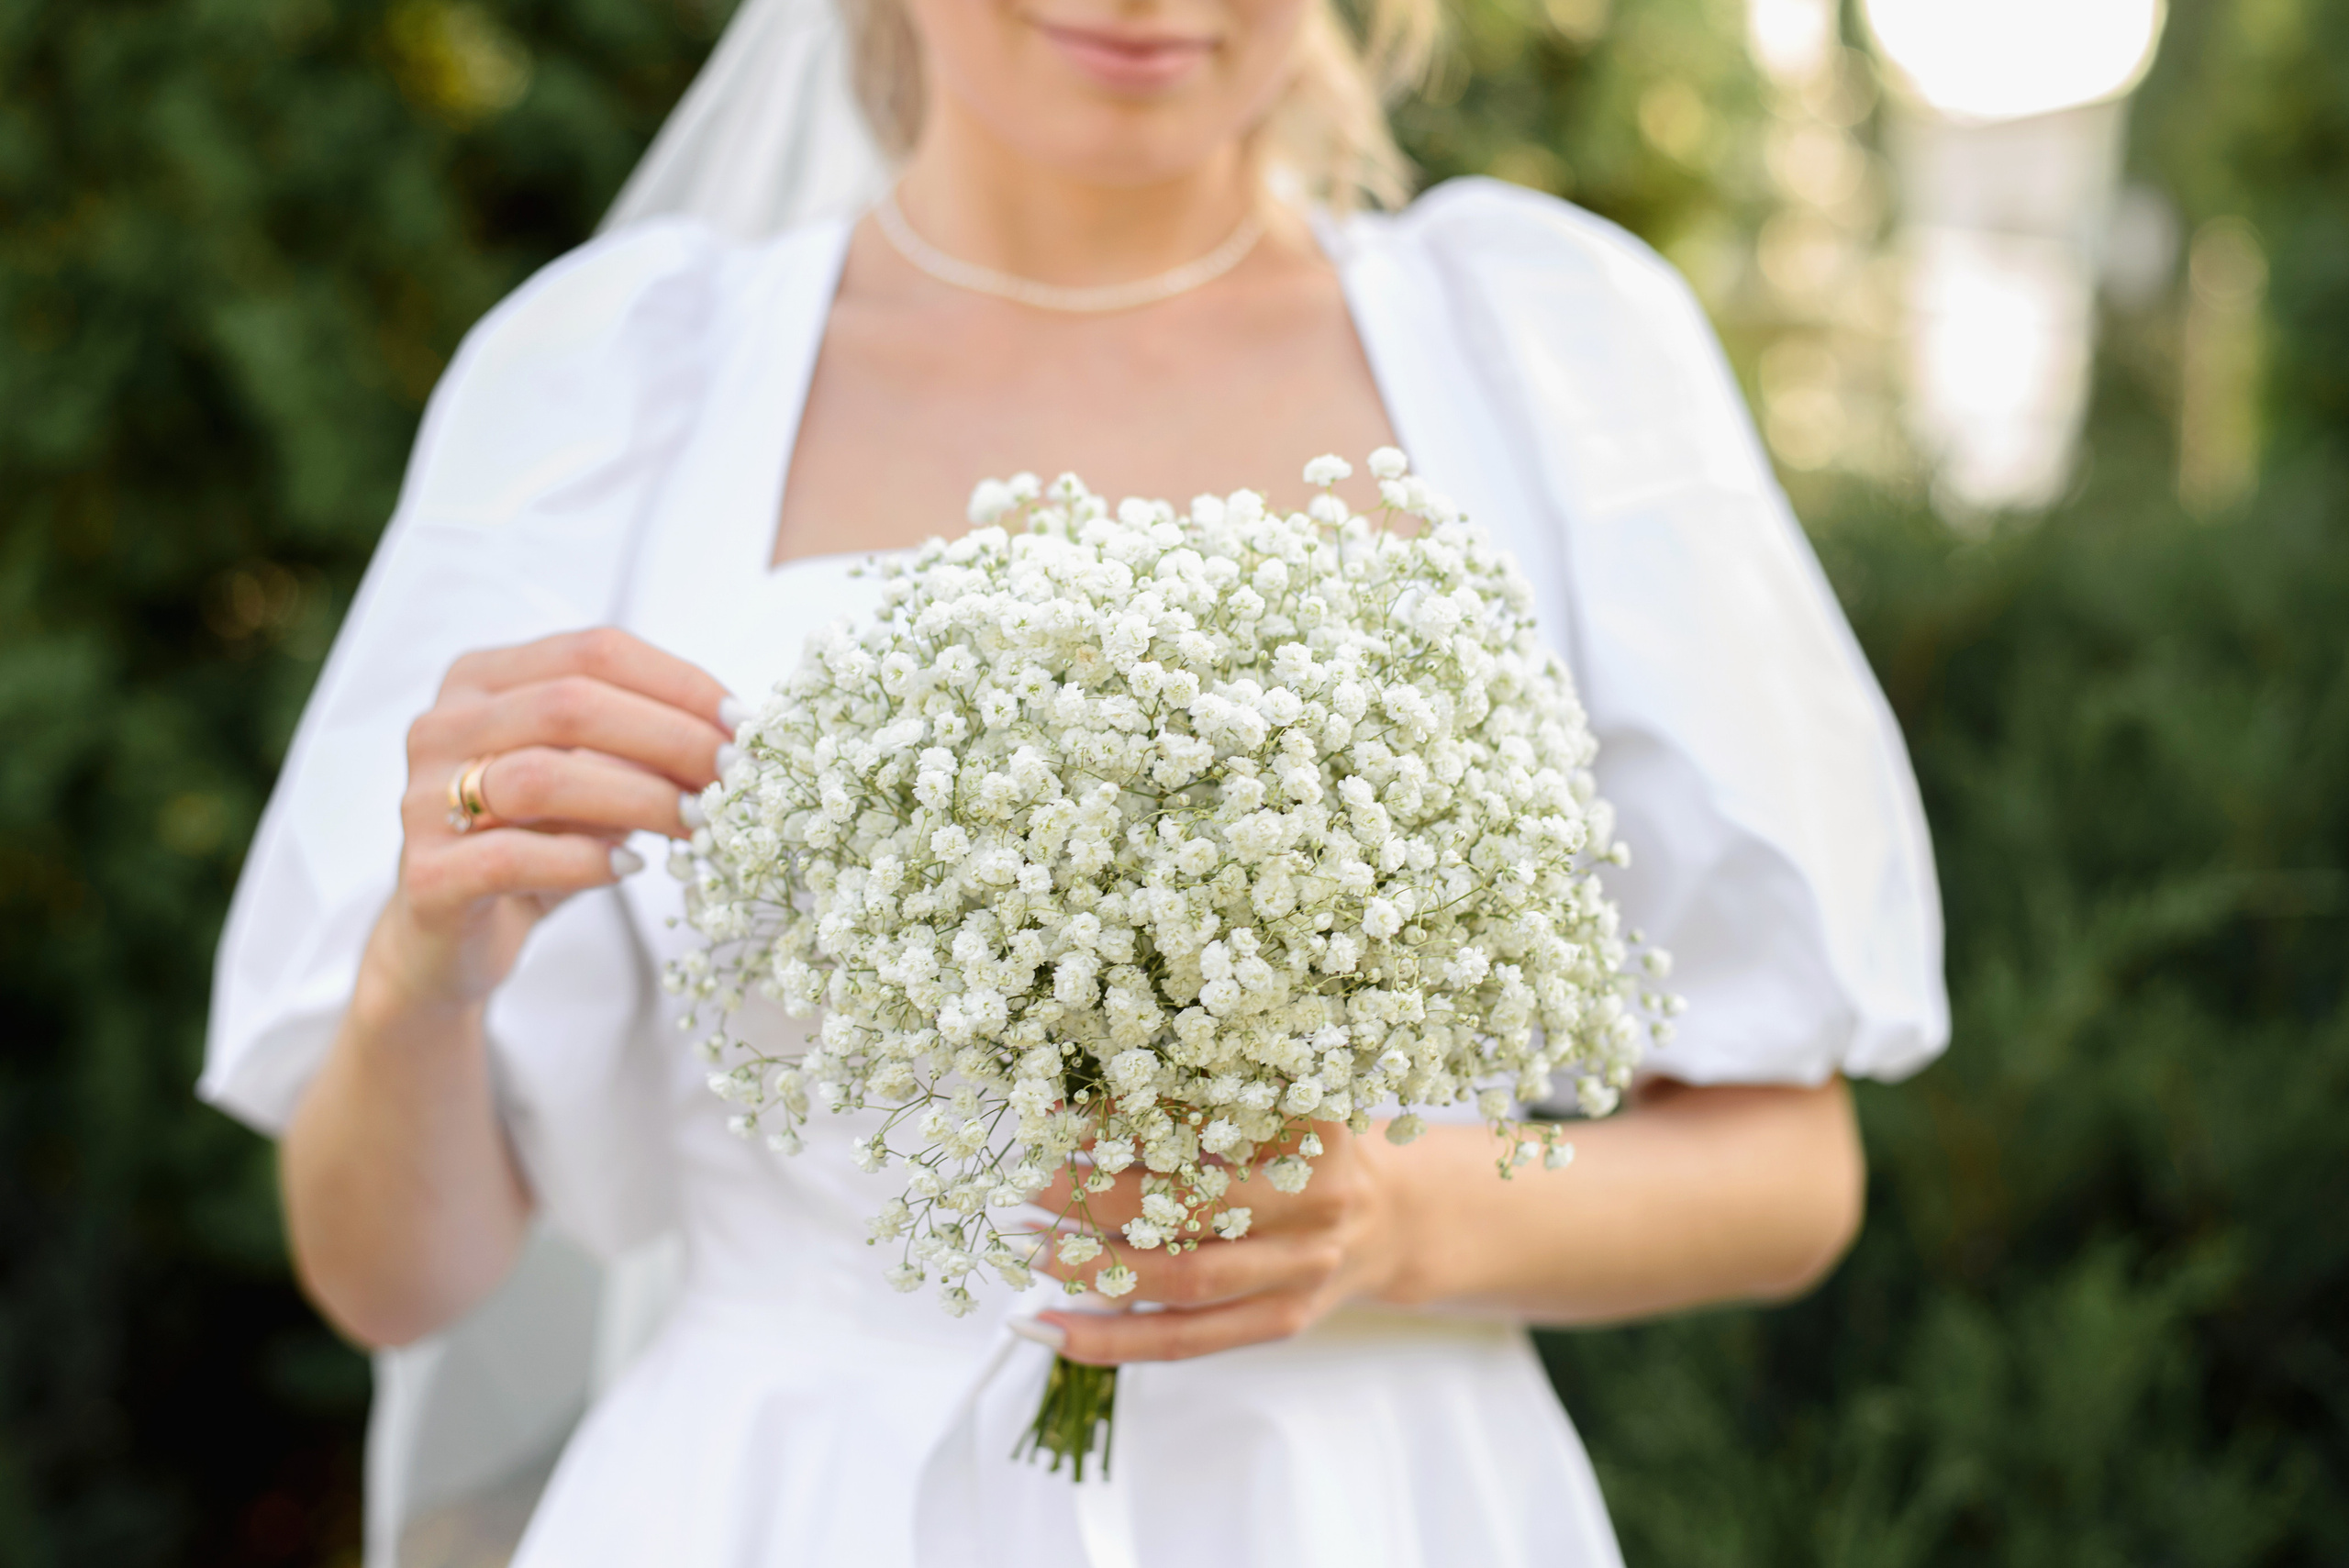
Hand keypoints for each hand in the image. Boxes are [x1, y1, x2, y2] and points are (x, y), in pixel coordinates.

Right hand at [373, 627, 734, 1012]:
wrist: (452, 939)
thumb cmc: (537, 841)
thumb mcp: (594, 777)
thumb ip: (643, 746)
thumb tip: (735, 735)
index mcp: (484, 677)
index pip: (593, 651)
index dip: (679, 683)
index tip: (743, 725)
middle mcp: (442, 725)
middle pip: (569, 704)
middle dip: (670, 739)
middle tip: (734, 777)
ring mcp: (423, 798)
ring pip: (541, 777)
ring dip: (640, 799)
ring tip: (700, 824)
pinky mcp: (426, 876)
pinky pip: (512, 856)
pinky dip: (584, 860)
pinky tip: (630, 866)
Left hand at [1023, 1123, 1410, 1365]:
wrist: (1390, 1218)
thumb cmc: (1308, 1145)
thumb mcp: (1275, 1096)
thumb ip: (1201, 1094)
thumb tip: (1075, 1100)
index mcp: (1311, 1123)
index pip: (1206, 1116)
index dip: (1128, 1116)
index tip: (1060, 1110)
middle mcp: (1314, 1198)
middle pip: (1192, 1203)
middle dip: (1098, 1197)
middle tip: (1032, 1184)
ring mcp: (1301, 1269)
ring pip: (1184, 1280)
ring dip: (1093, 1268)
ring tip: (1030, 1248)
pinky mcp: (1281, 1321)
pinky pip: (1185, 1342)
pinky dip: (1109, 1339)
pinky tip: (1048, 1327)